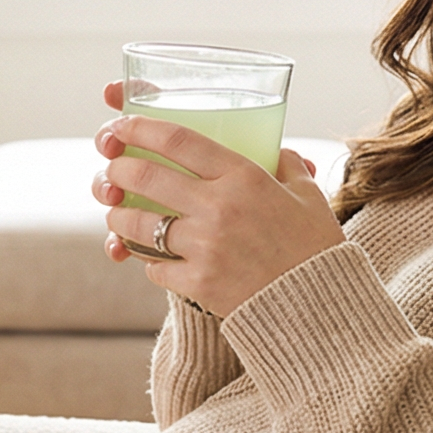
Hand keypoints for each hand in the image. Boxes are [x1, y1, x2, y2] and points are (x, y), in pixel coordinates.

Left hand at [91, 80, 343, 315]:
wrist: (319, 306)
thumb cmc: (314, 246)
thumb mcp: (307, 194)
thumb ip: (285, 164)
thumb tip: (272, 148)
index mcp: (244, 177)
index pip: (177, 140)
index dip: (139, 128)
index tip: (121, 125)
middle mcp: (219, 207)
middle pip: (144, 176)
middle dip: (118, 169)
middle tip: (113, 170)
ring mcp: (205, 247)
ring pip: (136, 223)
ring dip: (119, 216)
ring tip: (119, 213)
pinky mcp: (198, 283)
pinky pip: (153, 266)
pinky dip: (148, 260)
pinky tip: (152, 255)